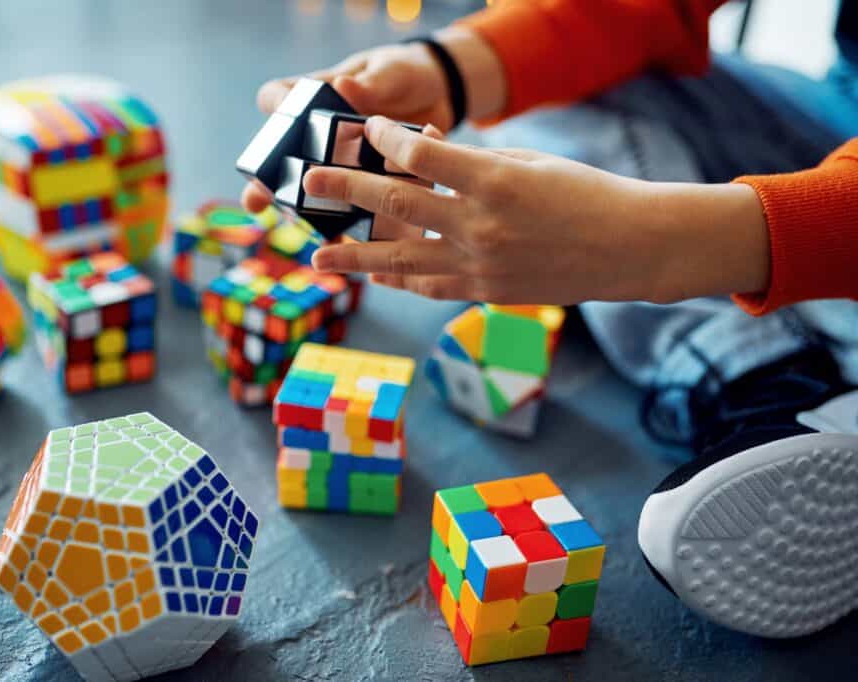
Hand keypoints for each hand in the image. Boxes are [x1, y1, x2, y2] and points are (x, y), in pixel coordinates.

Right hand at [242, 27, 506, 212]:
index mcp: (318, 97)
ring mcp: (343, 163)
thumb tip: (345, 84)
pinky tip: (356, 245)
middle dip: (266, 185)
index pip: (277, 97)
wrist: (442, 94)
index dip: (274, 107)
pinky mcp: (370, 185)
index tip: (277, 115)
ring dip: (309, 216)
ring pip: (315, 194)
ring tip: (310, 234)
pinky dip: (357, 227)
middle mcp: (322, 135)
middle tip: (255, 203)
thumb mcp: (390, 72)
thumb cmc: (405, 73)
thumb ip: (370, 83)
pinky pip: (357, 209)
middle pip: (282, 160)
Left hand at [304, 117, 769, 304]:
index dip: (387, 141)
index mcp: (496, 181)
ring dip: (355, 258)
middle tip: (311, 183)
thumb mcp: (529, 163)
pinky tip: (373, 277)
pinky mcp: (486, 293)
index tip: (368, 132)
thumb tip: (419, 161)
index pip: (421, 157)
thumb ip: (471, 166)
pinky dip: (399, 279)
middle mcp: (481, 225)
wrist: (628, 248)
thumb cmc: (583, 193)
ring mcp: (482, 265)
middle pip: (397, 204)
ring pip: (401, 259)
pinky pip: (430, 285)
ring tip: (318, 256)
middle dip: (347, 191)